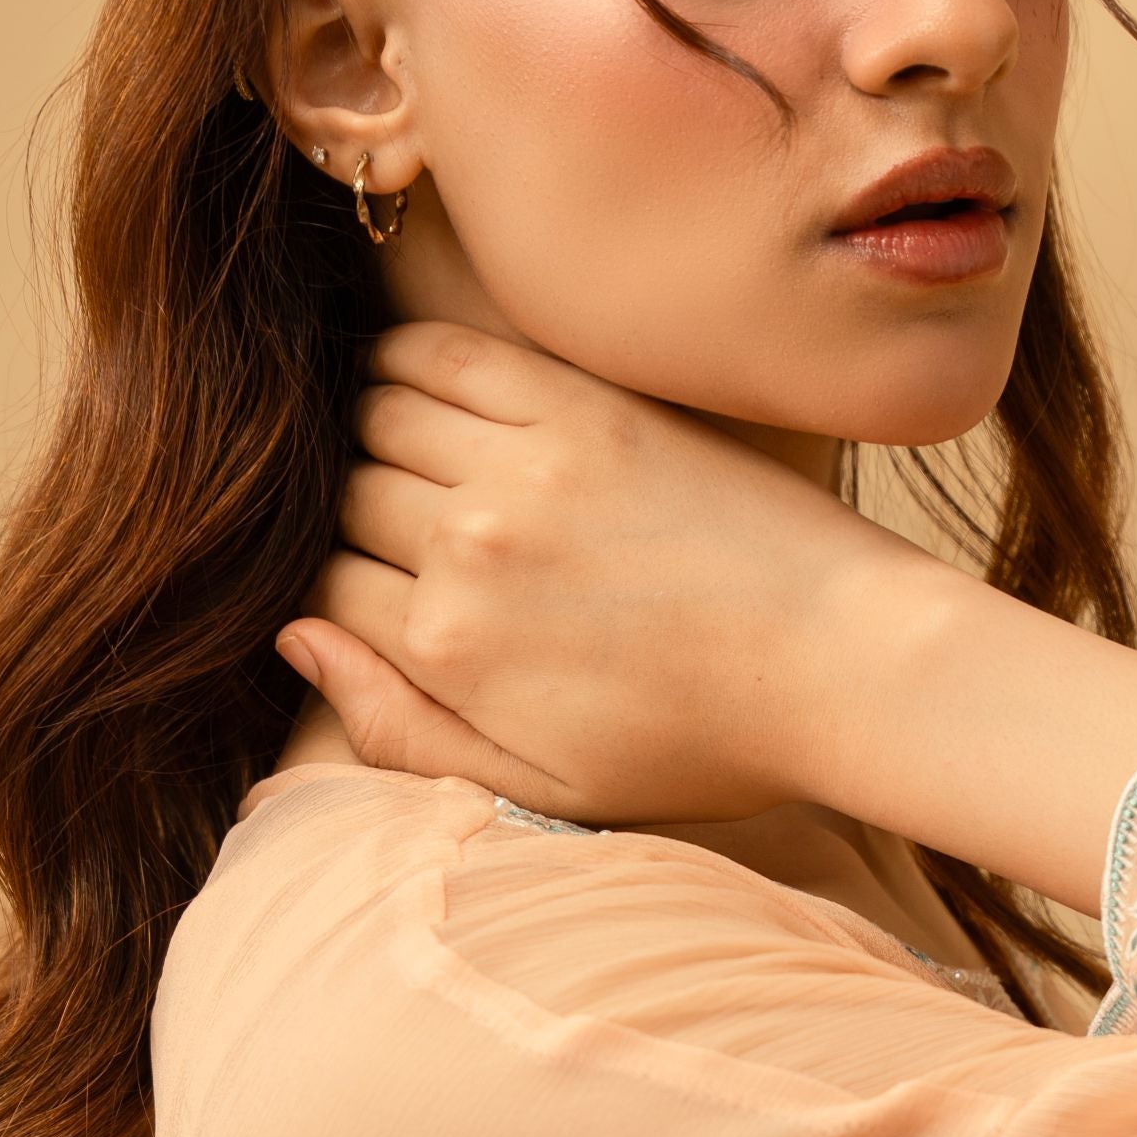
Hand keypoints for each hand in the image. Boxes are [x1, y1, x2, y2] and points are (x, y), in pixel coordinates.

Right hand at [279, 320, 890, 826]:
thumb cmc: (699, 743)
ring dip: (369, 433)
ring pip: (374, 415)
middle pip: (341, 499)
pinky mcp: (583, 405)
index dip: (335, 593)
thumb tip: (293, 637)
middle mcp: (469, 547)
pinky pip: (449, 353)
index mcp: (450, 649)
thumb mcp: (540, 784)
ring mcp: (526, 466)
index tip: (376, 595)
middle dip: (349, 515)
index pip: (320, 587)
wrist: (843, 663)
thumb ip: (399, 728)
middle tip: (397, 529)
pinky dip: (406, 357)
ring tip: (402, 459)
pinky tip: (408, 378)